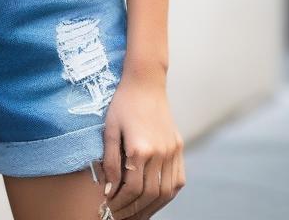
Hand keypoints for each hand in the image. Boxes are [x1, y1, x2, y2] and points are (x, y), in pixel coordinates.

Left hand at [100, 72, 185, 217]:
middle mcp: (160, 152)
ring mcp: (172, 150)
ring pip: (166, 192)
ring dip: (152, 207)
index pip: (132, 188)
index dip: (120, 201)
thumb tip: (109, 190)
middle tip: (120, 215)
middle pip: (150, 194)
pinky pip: (178, 180)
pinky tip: (155, 199)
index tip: (109, 206)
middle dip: (134, 209)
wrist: (145, 82)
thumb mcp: (110, 129)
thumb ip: (110, 162)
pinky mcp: (178, 146)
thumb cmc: (123, 103)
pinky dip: (167, 194)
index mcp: (140, 148)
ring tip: (137, 213)